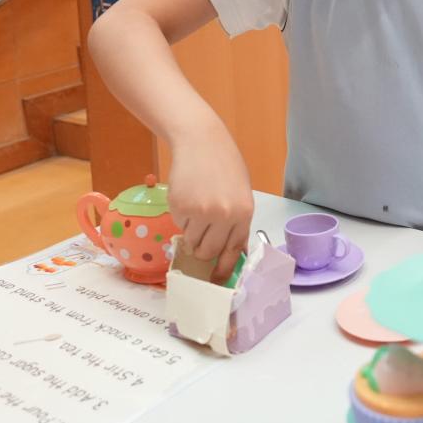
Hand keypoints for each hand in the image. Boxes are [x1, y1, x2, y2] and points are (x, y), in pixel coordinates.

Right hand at [166, 121, 254, 283]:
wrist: (201, 141)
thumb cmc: (224, 166)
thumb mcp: (241, 193)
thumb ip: (237, 222)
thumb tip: (234, 252)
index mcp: (244, 213)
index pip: (234, 251)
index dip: (223, 269)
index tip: (216, 281)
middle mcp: (224, 215)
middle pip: (209, 252)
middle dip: (202, 252)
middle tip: (199, 241)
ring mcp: (201, 212)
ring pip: (192, 242)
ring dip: (191, 233)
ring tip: (196, 210)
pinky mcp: (180, 207)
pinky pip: (179, 226)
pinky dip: (181, 218)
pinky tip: (188, 198)